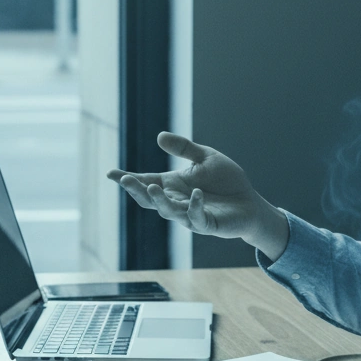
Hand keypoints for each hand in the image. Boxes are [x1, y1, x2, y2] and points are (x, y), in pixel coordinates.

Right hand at [107, 132, 289, 259]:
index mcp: (173, 185)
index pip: (146, 181)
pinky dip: (194, 206)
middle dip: (136, 191)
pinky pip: (197, 217)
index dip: (128, 179)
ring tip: (152, 187)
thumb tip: (159, 136)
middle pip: (150, 199)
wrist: (250, 202)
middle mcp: (177, 201)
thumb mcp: (205, 158)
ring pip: (168, 211)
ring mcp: (190, 215)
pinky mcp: (207, 224)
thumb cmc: (227, 181)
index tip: (110, 173)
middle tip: (126, 181)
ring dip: (160, 200)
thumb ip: (184, 148)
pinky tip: (196, 194)